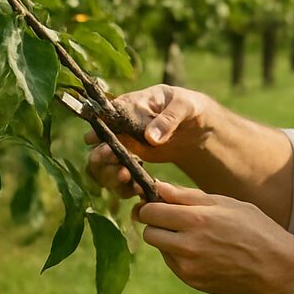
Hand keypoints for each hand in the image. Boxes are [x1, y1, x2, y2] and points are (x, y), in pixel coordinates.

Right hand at [86, 84, 209, 196]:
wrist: (197, 126)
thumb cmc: (188, 107)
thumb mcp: (184, 106)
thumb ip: (168, 119)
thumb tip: (150, 138)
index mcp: (128, 106)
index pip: (104, 118)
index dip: (97, 133)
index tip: (103, 146)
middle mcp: (119, 128)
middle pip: (96, 146)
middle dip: (101, 159)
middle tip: (119, 165)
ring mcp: (124, 148)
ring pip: (103, 168)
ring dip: (110, 176)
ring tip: (128, 177)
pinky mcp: (131, 164)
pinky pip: (119, 181)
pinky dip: (125, 188)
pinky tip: (139, 188)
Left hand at [133, 181, 293, 293]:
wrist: (273, 266)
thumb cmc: (253, 227)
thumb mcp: (224, 203)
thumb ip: (188, 196)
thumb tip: (158, 187)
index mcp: (196, 220)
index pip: (150, 212)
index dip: (151, 205)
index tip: (158, 204)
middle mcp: (187, 246)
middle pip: (149, 232)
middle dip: (157, 224)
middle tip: (174, 220)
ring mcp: (188, 267)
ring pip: (161, 249)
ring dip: (169, 240)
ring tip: (196, 236)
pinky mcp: (191, 281)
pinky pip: (173, 264)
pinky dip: (181, 256)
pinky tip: (204, 252)